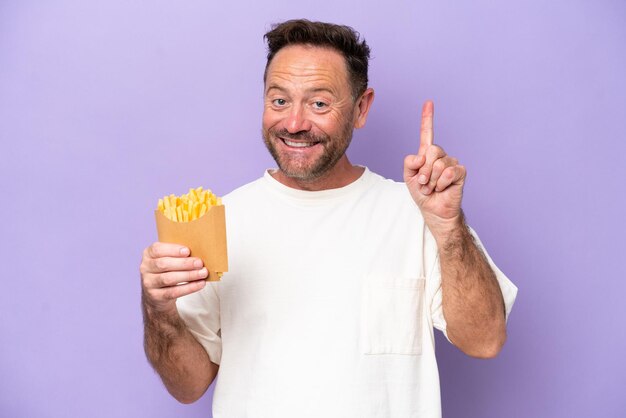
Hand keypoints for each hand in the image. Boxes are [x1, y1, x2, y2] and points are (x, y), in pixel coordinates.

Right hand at [140, 242, 207, 314]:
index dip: (173, 250)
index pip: (157, 249)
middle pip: (164, 264)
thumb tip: (199, 252)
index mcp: (148, 254)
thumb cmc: (168, 271)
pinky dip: (189, 288)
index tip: (188, 251)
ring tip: (203, 273)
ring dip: (188, 275)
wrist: (158, 295)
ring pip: (168, 279)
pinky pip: (174, 292)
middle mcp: (145, 268)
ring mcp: (148, 283)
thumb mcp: (168, 259)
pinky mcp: (155, 296)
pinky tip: (200, 284)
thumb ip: (178, 254)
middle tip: (199, 263)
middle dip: (184, 263)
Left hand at [404, 101, 465, 234]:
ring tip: (432, 188)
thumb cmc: (422, 193)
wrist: (434, 210)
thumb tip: (421, 156)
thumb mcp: (409, 178)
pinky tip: (442, 188)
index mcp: (427, 154)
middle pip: (431, 151)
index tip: (428, 102)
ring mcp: (451, 163)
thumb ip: (409, 163)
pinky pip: (448, 172)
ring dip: (431, 181)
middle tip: (423, 183)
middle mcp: (440, 155)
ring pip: (438, 164)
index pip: (427, 133)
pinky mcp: (460, 172)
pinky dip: (440, 183)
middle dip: (423, 171)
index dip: (427, 118)